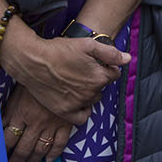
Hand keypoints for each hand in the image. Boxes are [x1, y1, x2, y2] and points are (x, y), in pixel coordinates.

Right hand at [1, 34, 127, 120]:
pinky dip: (82, 110)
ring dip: (89, 92)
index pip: (114, 74)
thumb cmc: (60, 49)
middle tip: (83, 70)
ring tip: (75, 81)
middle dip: (97, 79)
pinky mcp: (64, 111)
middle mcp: (91, 92)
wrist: (33, 61)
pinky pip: (81, 117)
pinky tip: (76, 100)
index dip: (106, 66)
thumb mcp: (88, 44)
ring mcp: (78, 103)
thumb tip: (128, 59)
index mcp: (100, 76)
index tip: (95, 62)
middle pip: (103, 87)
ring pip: (93, 99)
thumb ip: (111, 53)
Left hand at [3, 84, 82, 161]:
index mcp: (21, 113)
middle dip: (15, 161)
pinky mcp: (66, 121)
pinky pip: (60, 142)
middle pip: (23, 148)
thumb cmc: (35, 76)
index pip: (7, 139)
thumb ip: (7, 111)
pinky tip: (49, 158)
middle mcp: (35, 121)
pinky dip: (54, 153)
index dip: (2, 151)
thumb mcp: (17, 92)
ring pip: (40, 148)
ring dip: (33, 160)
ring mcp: (52, 123)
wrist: (58, 66)